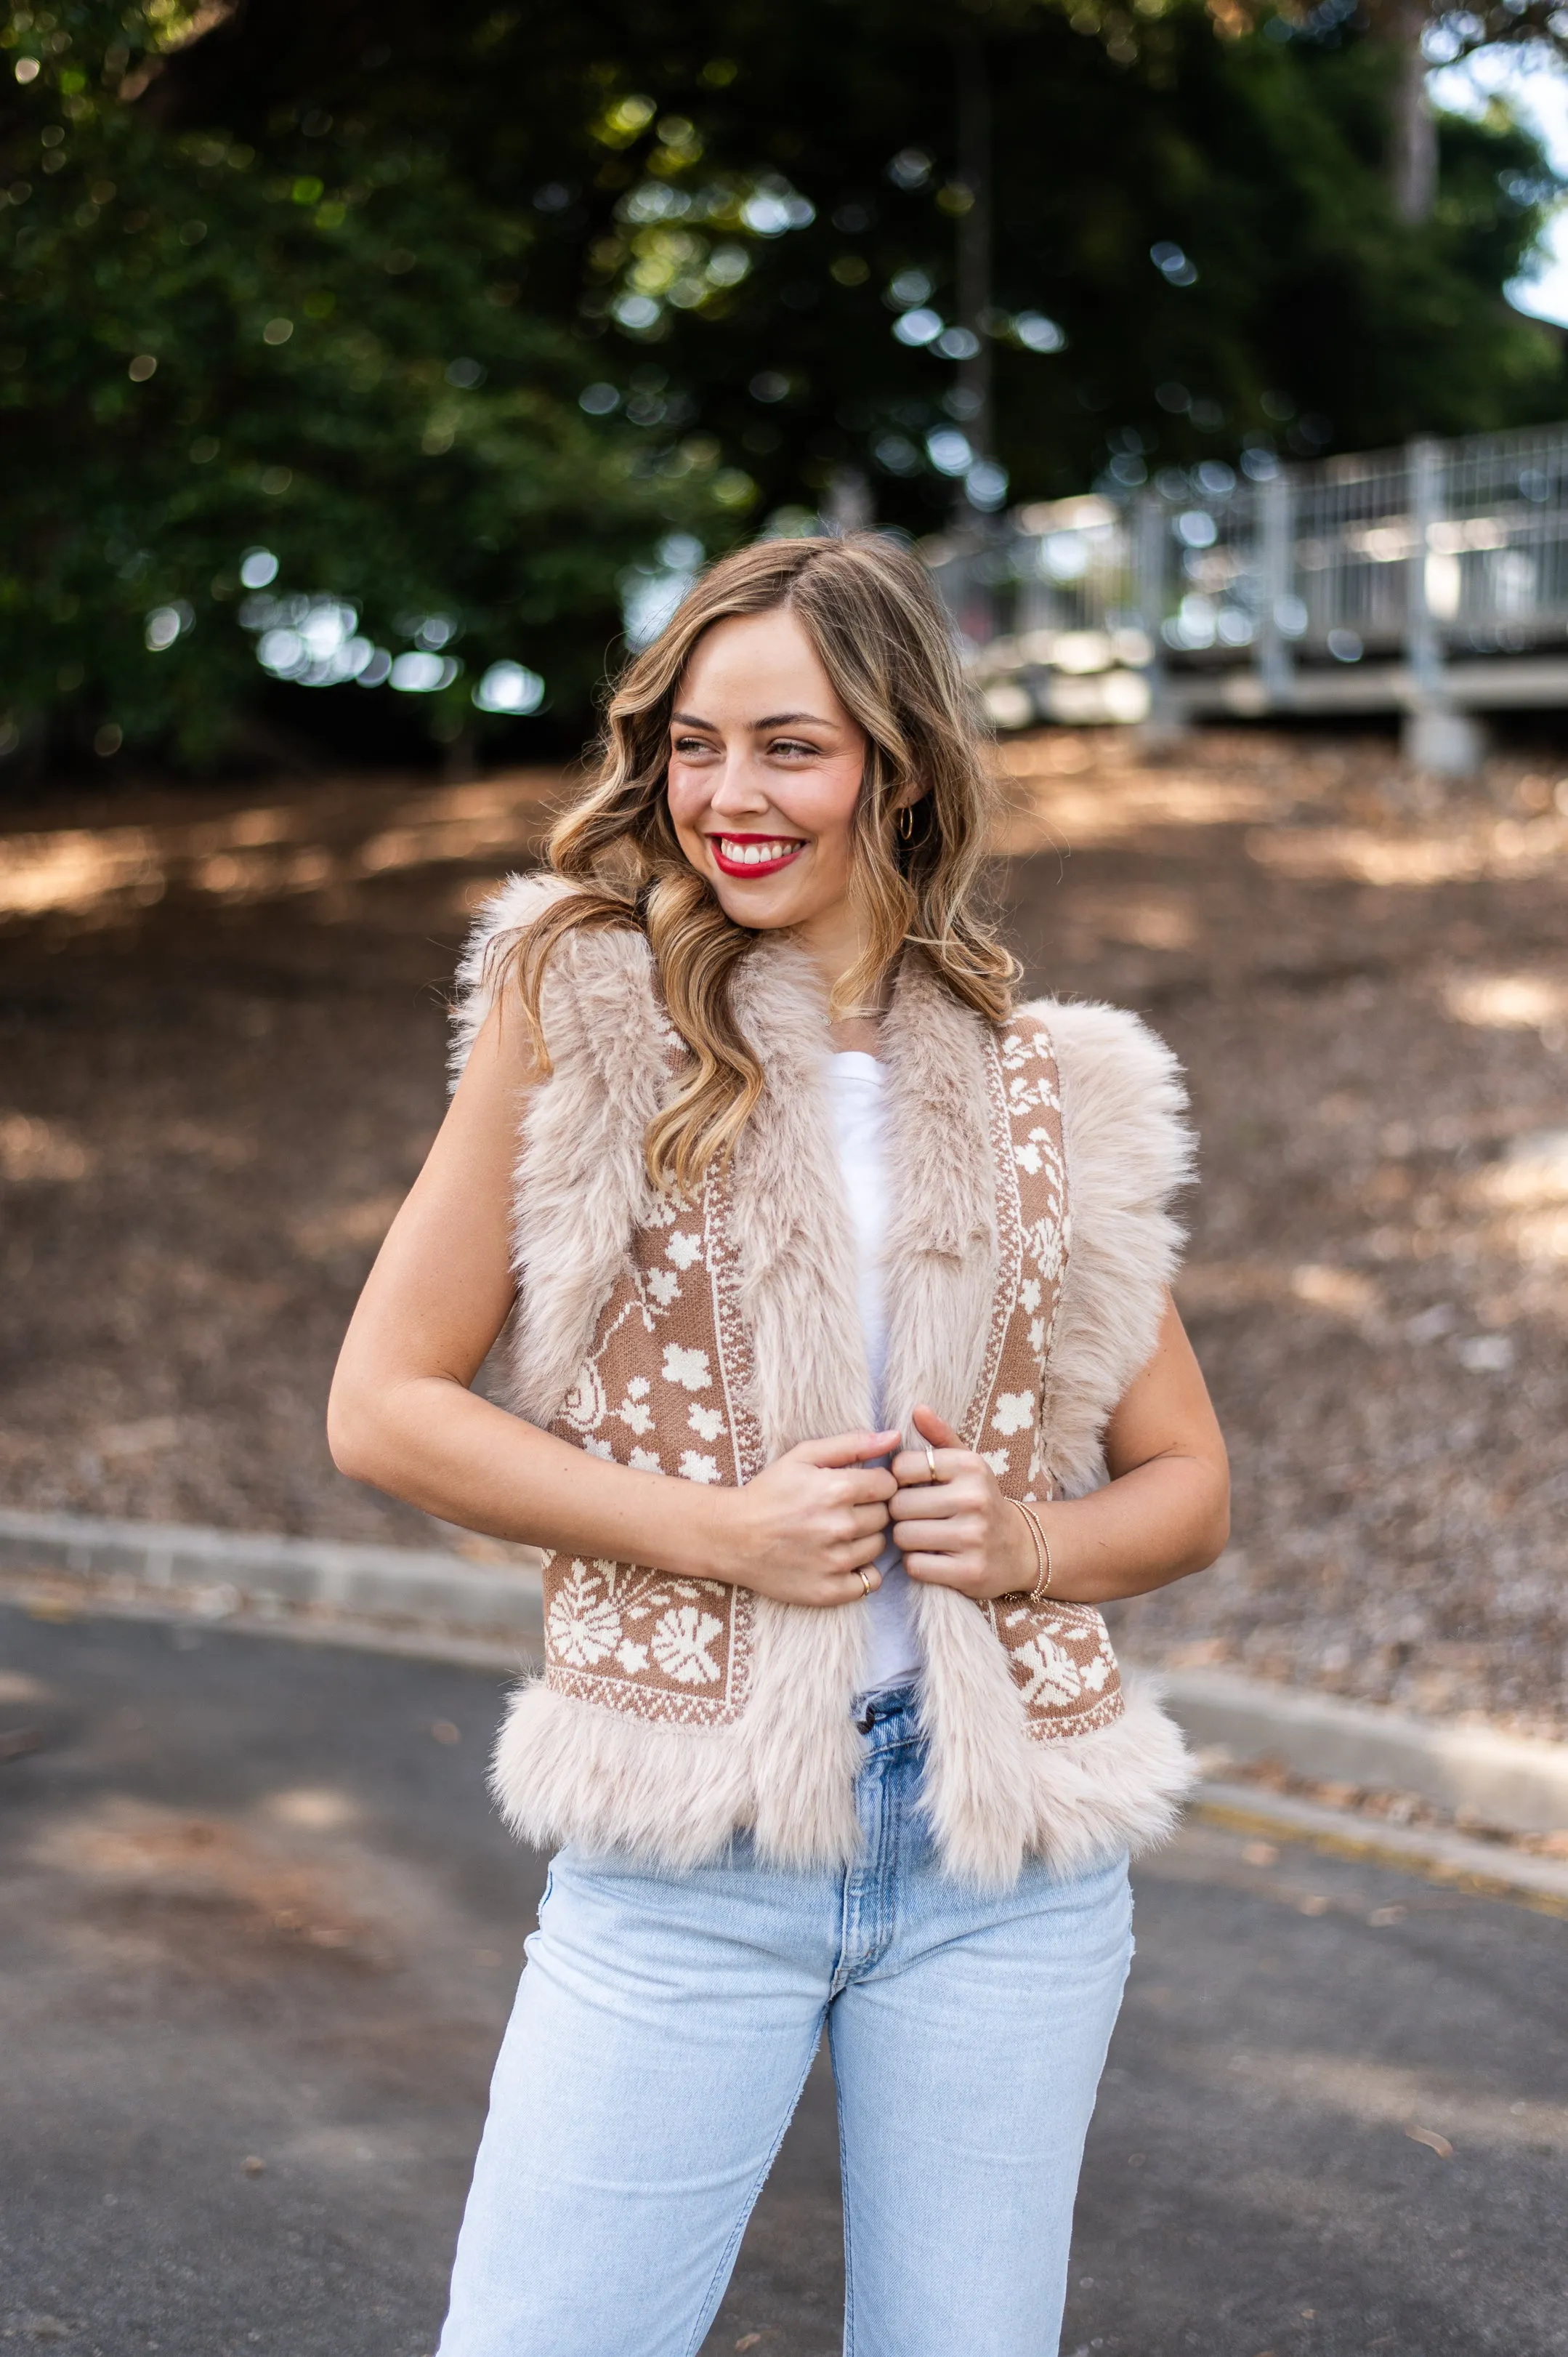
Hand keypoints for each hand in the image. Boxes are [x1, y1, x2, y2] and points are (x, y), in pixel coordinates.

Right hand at [721, 1429, 899, 1607]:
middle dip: (868, 1510)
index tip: (856, 1488)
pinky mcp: (830, 1591)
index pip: (888, 1485)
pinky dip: (861, 1572)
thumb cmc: (768, 1492)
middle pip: (885, 1516)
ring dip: (864, 1539)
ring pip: (879, 1547)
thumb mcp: (804, 1456)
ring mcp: (836, 1562)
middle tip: (841, 1511)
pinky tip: (839, 1560)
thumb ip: (852, 1444)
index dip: (874, 1484)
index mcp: (838, 1489)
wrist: (730, 1537)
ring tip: (836, 1534)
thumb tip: (895, 1437)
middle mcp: (841, 1526)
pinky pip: (871, 1582)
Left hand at [888, 1405, 1037, 1601]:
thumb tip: (917, 1408)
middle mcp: (974, 1499)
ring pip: (903, 1536)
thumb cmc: (980, 1500)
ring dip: (907, 1540)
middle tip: (918, 1516)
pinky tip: (935, 1558)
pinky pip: (915, 1566)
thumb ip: (939, 1436)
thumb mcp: (967, 1464)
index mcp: (970, 1466)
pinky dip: (918, 1564)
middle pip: (898, 1505)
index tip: (914, 1487)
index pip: (901, 1467)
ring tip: (925, 1536)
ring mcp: (973, 1537)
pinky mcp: (969, 1572)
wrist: (1021, 1548)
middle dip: (901, 1513)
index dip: (899, 1480)